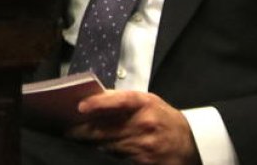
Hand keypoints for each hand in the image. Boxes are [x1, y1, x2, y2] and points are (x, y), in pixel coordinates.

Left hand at [67, 90, 198, 164]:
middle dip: (84, 129)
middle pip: (106, 128)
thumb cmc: (164, 119)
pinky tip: (95, 150)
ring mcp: (144, 145)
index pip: (120, 101)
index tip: (81, 107)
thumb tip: (94, 98)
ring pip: (107, 145)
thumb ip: (123, 100)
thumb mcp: (149, 102)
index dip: (99, 103)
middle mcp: (144, 124)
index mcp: (145, 104)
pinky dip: (103, 153)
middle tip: (67, 129)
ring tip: (75, 138)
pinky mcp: (143, 162)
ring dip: (90, 143)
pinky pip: (116, 158)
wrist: (189, 145)